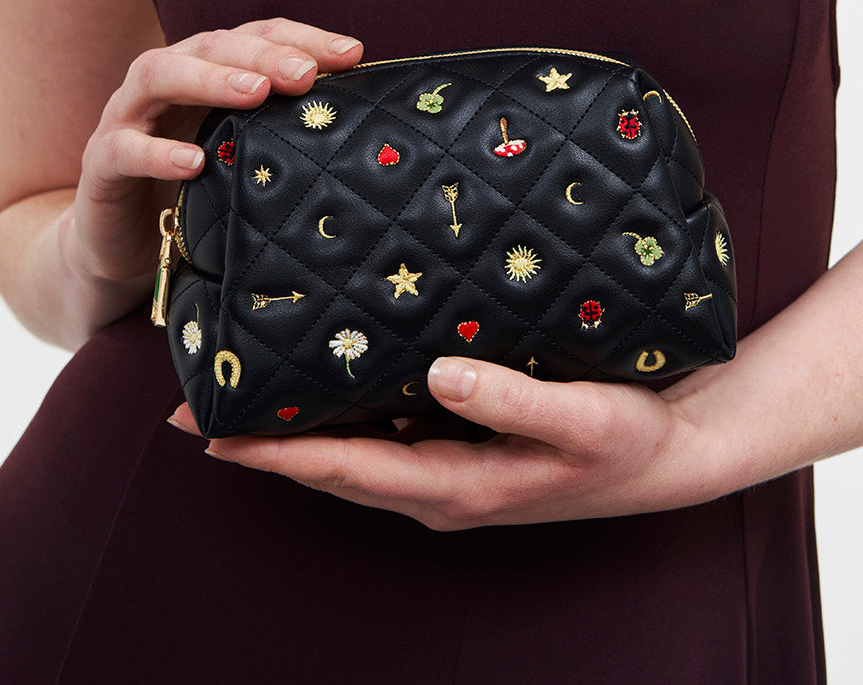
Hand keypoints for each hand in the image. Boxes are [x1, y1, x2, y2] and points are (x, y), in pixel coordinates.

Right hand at [66, 17, 363, 285]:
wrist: (121, 245)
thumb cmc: (196, 190)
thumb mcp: (246, 153)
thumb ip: (284, 128)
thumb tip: (361, 119)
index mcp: (206, 68)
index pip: (256, 35)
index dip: (302, 38)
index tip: (352, 53)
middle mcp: (165, 80)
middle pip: (210, 44)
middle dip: (261, 54)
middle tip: (304, 73)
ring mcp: (126, 117)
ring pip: (158, 75)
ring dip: (209, 79)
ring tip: (255, 93)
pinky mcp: (100, 164)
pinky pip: (123, 149)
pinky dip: (157, 151)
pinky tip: (193, 161)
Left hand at [167, 356, 729, 528]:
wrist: (672, 454)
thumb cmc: (629, 437)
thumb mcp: (581, 417)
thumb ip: (511, 399)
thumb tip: (439, 375)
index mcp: (459, 485)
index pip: (347, 468)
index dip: (277, 452)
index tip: (211, 435)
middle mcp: (442, 487)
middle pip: (332, 468)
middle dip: (261, 444)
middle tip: (190, 411)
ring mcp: (451, 473)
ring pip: (352, 455)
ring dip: (293, 433)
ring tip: (236, 399)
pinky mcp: (464, 451)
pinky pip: (382, 439)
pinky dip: (340, 422)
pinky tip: (322, 390)